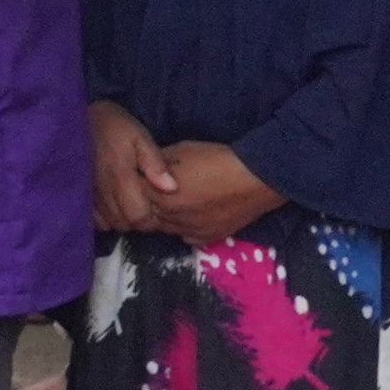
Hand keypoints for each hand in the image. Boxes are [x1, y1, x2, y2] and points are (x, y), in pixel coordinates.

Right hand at [87, 101, 172, 232]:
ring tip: (130, 204)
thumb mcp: (139, 136)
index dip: (151, 217)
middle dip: (138, 219)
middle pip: (126, 224)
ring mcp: (89, 195)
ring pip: (110, 223)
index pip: (139, 216)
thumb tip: (172, 188)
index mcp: (121, 178)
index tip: (157, 206)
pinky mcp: (80, 194)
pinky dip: (106, 218)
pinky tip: (112, 205)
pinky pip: (94, 219)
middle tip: (145, 204)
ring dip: (123, 219)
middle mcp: (104, 191)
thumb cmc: (113, 126)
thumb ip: (155, 163)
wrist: (76, 118)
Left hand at [148, 141, 283, 245]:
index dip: (138, 185)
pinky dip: (184, 227)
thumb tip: (145, 167)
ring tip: (176, 201)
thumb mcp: (180, 151)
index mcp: (159, 195)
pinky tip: (190, 215)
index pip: (134, 195)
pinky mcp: (208, 238)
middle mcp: (170, 218)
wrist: (254, 178)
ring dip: (165, 216)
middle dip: (149, 202)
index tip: (143, 177)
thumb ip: (157, 163)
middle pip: (147, 214)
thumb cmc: (216, 159)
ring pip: (165, 228)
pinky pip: (187, 237)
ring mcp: (189, 231)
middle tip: (159, 190)